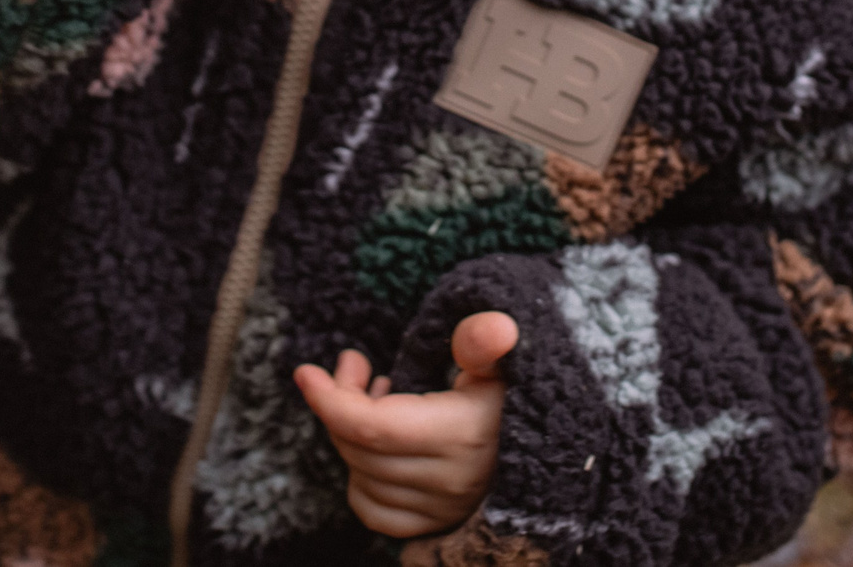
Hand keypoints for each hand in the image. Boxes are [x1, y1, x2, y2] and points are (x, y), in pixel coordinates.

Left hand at [295, 310, 516, 537]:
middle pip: (359, 447)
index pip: (372, 427)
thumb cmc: (514, 396)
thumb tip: (496, 326)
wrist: (546, 451)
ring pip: (360, 475)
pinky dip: (360, 477)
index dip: (330, 399)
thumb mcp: (502, 363)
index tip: (306, 371)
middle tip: (354, 367)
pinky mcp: (434, 525)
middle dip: (339, 403)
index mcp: (461, 435)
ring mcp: (440, 508)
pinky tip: (376, 446)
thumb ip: (483, 343)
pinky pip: (372, 510)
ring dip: (351, 433)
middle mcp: (447, 480)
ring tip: (375, 396)